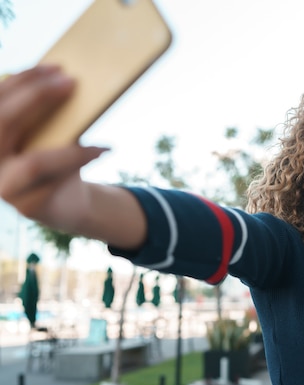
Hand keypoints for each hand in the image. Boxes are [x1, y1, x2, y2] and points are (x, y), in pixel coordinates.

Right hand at [0, 66, 107, 227]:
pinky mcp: (25, 207)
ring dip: (70, 147)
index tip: (55, 66)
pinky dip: (81, 162)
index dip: (22, 80)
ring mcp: (2, 187)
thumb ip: (47, 112)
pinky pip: (56, 182)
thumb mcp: (50, 131)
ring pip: (33, 162)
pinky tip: (102, 150)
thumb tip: (67, 77)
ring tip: (96, 131)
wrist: (66, 202)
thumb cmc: (56, 158)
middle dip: (37, 97)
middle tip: (71, 82)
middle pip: (2, 122)